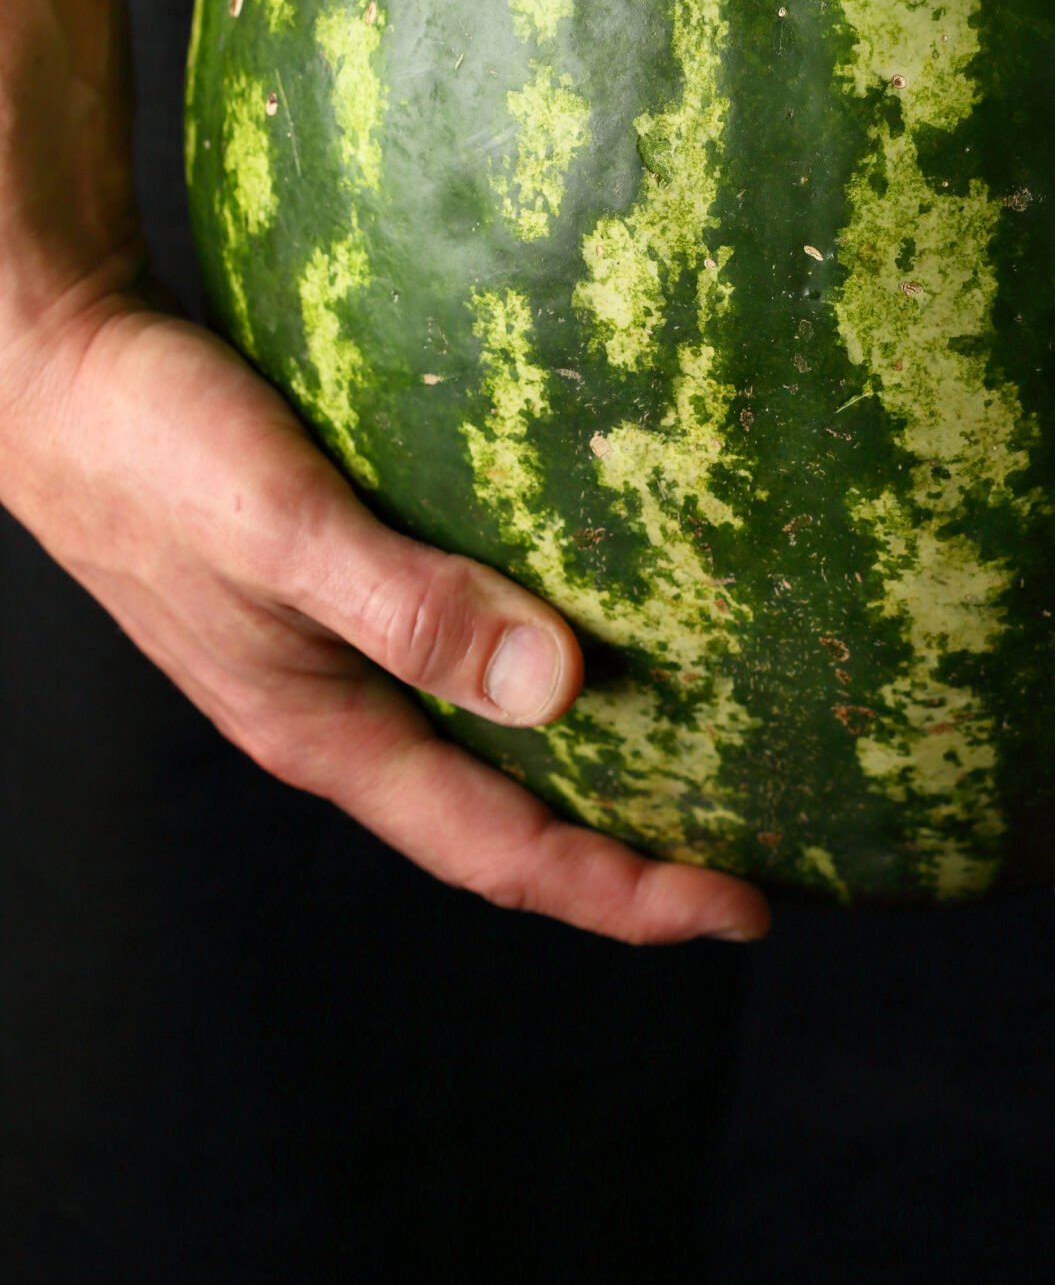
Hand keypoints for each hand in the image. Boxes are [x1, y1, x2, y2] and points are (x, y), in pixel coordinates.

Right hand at [0, 285, 768, 945]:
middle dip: (628, 854)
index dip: (624, 892)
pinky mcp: (339, 587)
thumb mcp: (284, 530)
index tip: (743, 912)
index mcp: (328, 733)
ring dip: (594, 766)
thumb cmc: (153, 449)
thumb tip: (556, 687)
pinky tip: (601, 624)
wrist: (55, 372)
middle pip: (506, 817)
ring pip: (487, 742)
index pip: (501, 850)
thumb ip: (409, 610)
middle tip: (754, 869)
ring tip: (707, 760)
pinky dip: (541, 668)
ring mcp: (335, 655)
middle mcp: (341, 713)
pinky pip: (462, 655)